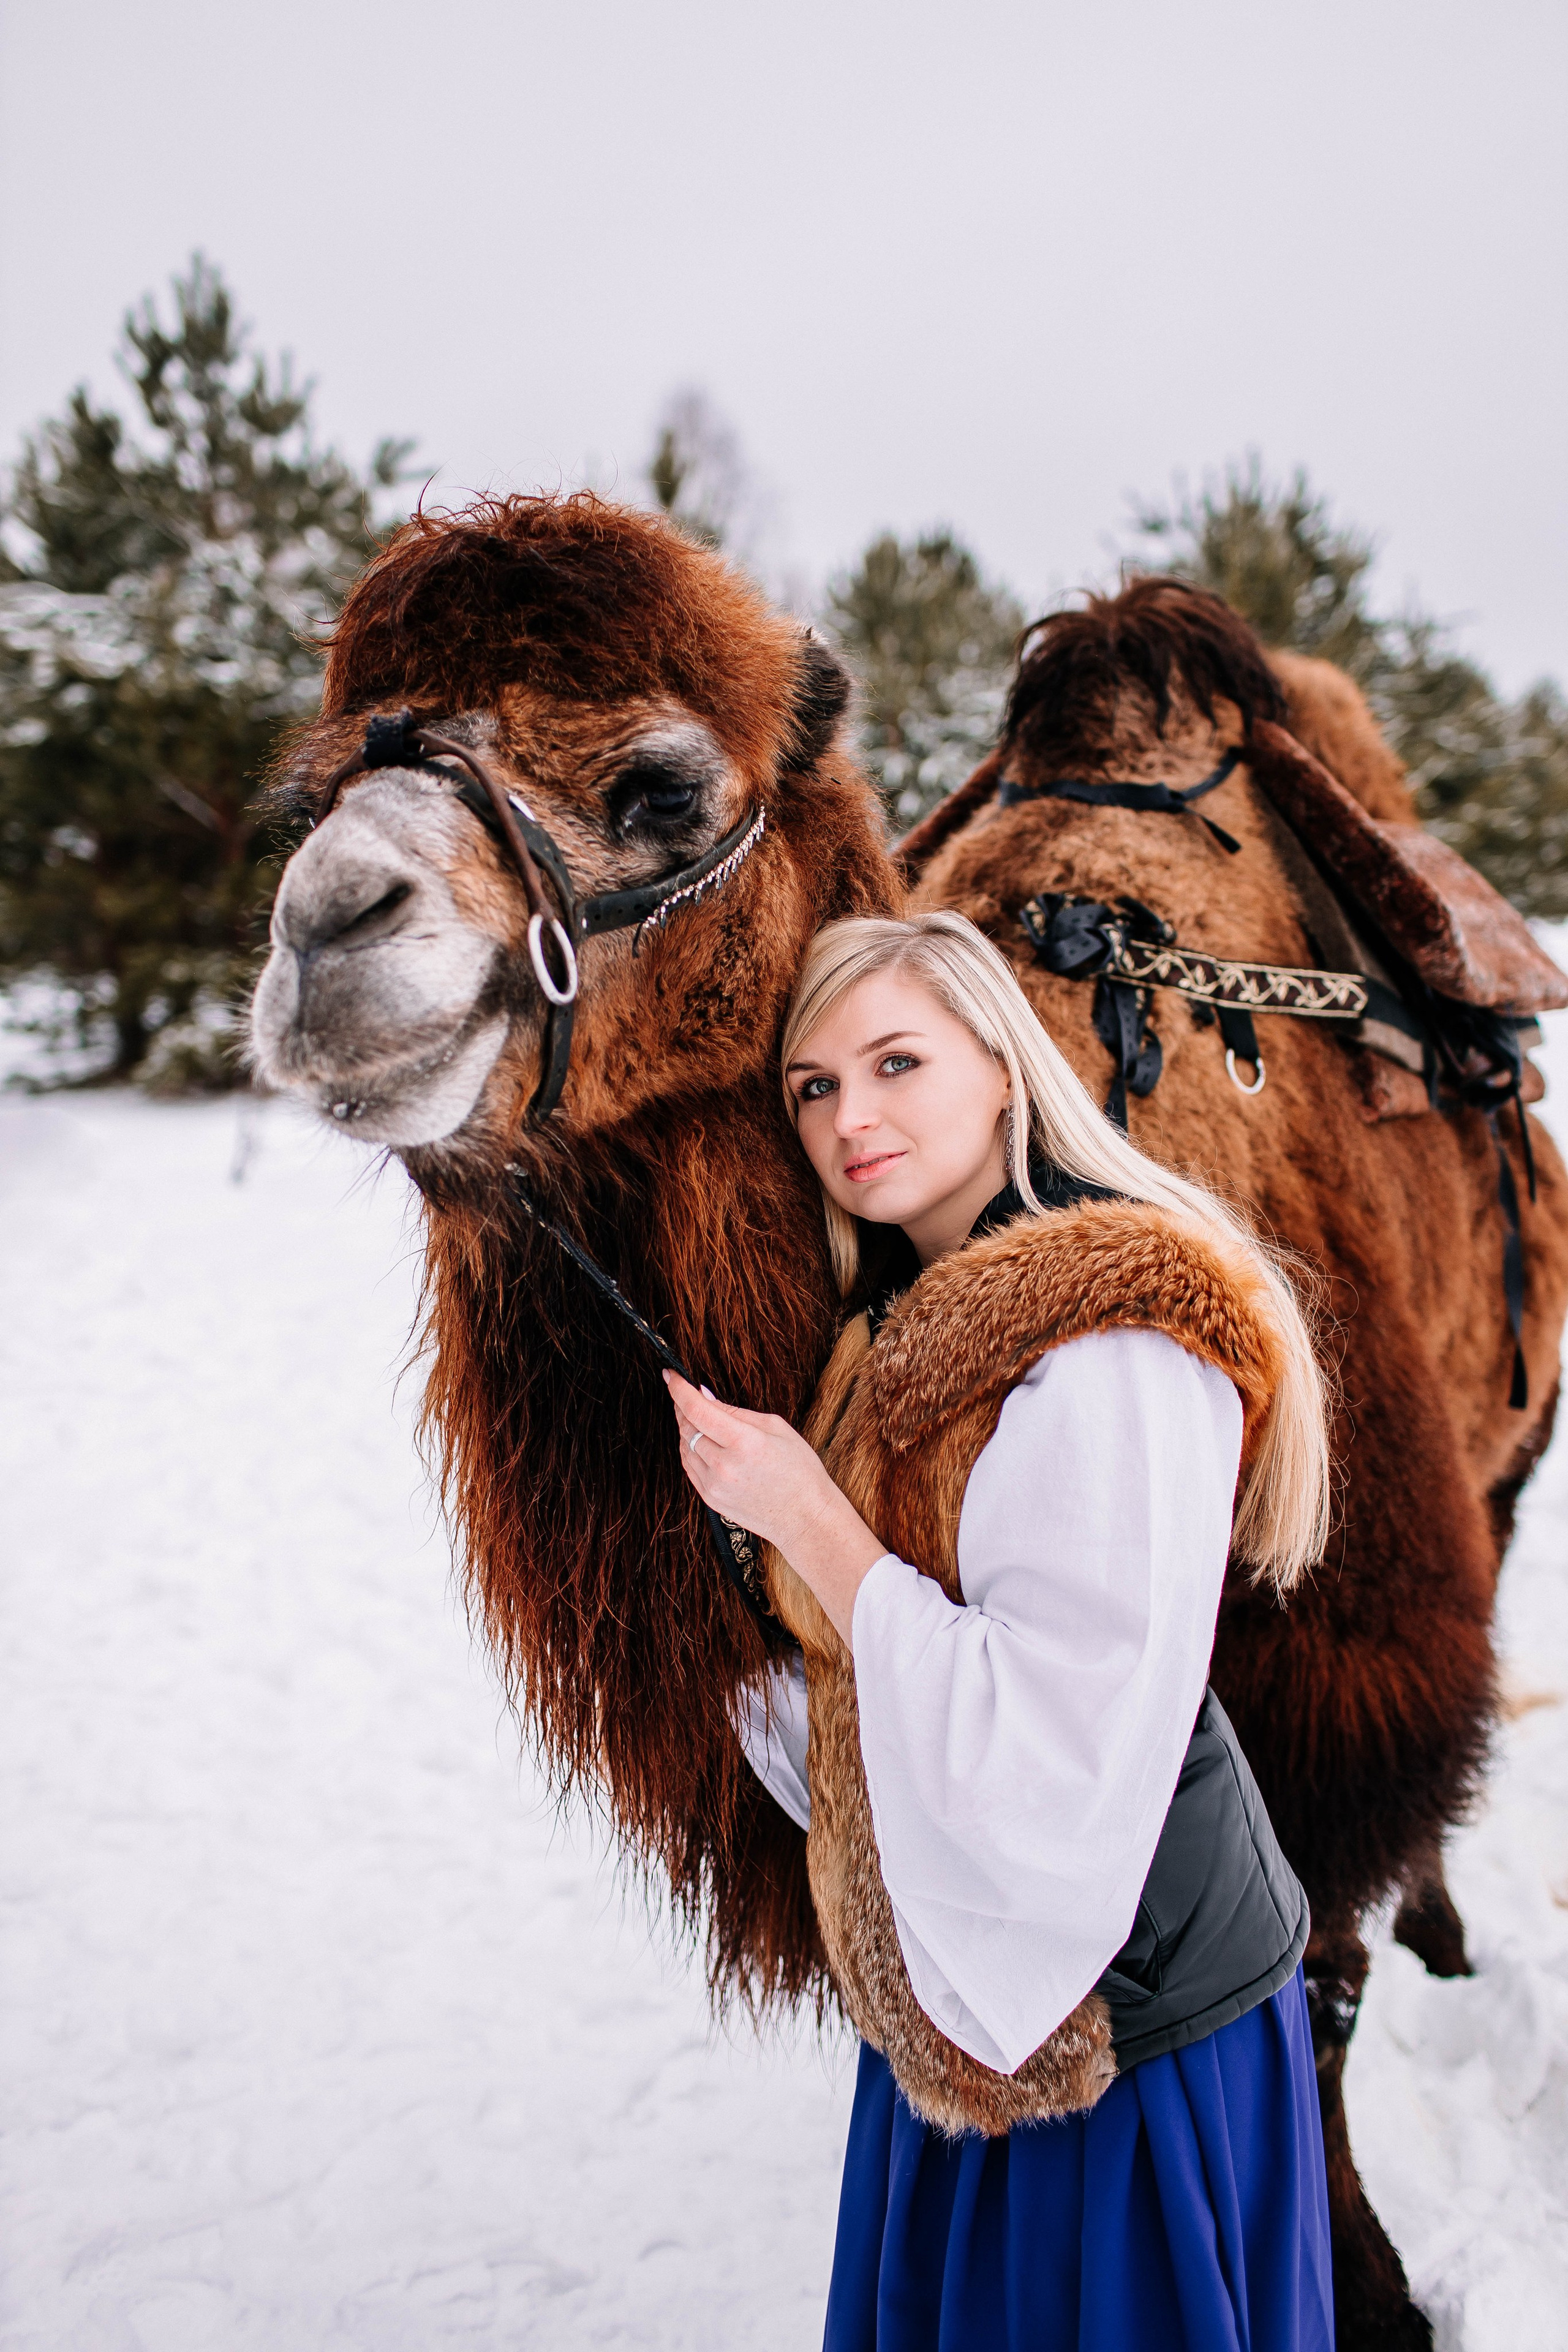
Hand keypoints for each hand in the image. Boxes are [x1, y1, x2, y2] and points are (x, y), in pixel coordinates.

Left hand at [663, 1370, 886, 1645]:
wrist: (805, 1517)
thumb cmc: (799, 1470)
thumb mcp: (775, 1428)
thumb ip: (736, 1411)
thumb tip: (704, 1395)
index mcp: (744, 1442)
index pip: (697, 1409)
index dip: (679, 1388)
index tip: (670, 1374)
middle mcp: (724, 1466)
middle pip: (686, 1426)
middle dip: (683, 1406)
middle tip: (686, 1393)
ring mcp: (714, 1486)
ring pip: (684, 1447)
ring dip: (686, 1428)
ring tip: (699, 1418)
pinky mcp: (710, 1499)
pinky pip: (689, 1467)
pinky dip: (691, 1450)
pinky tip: (703, 1443)